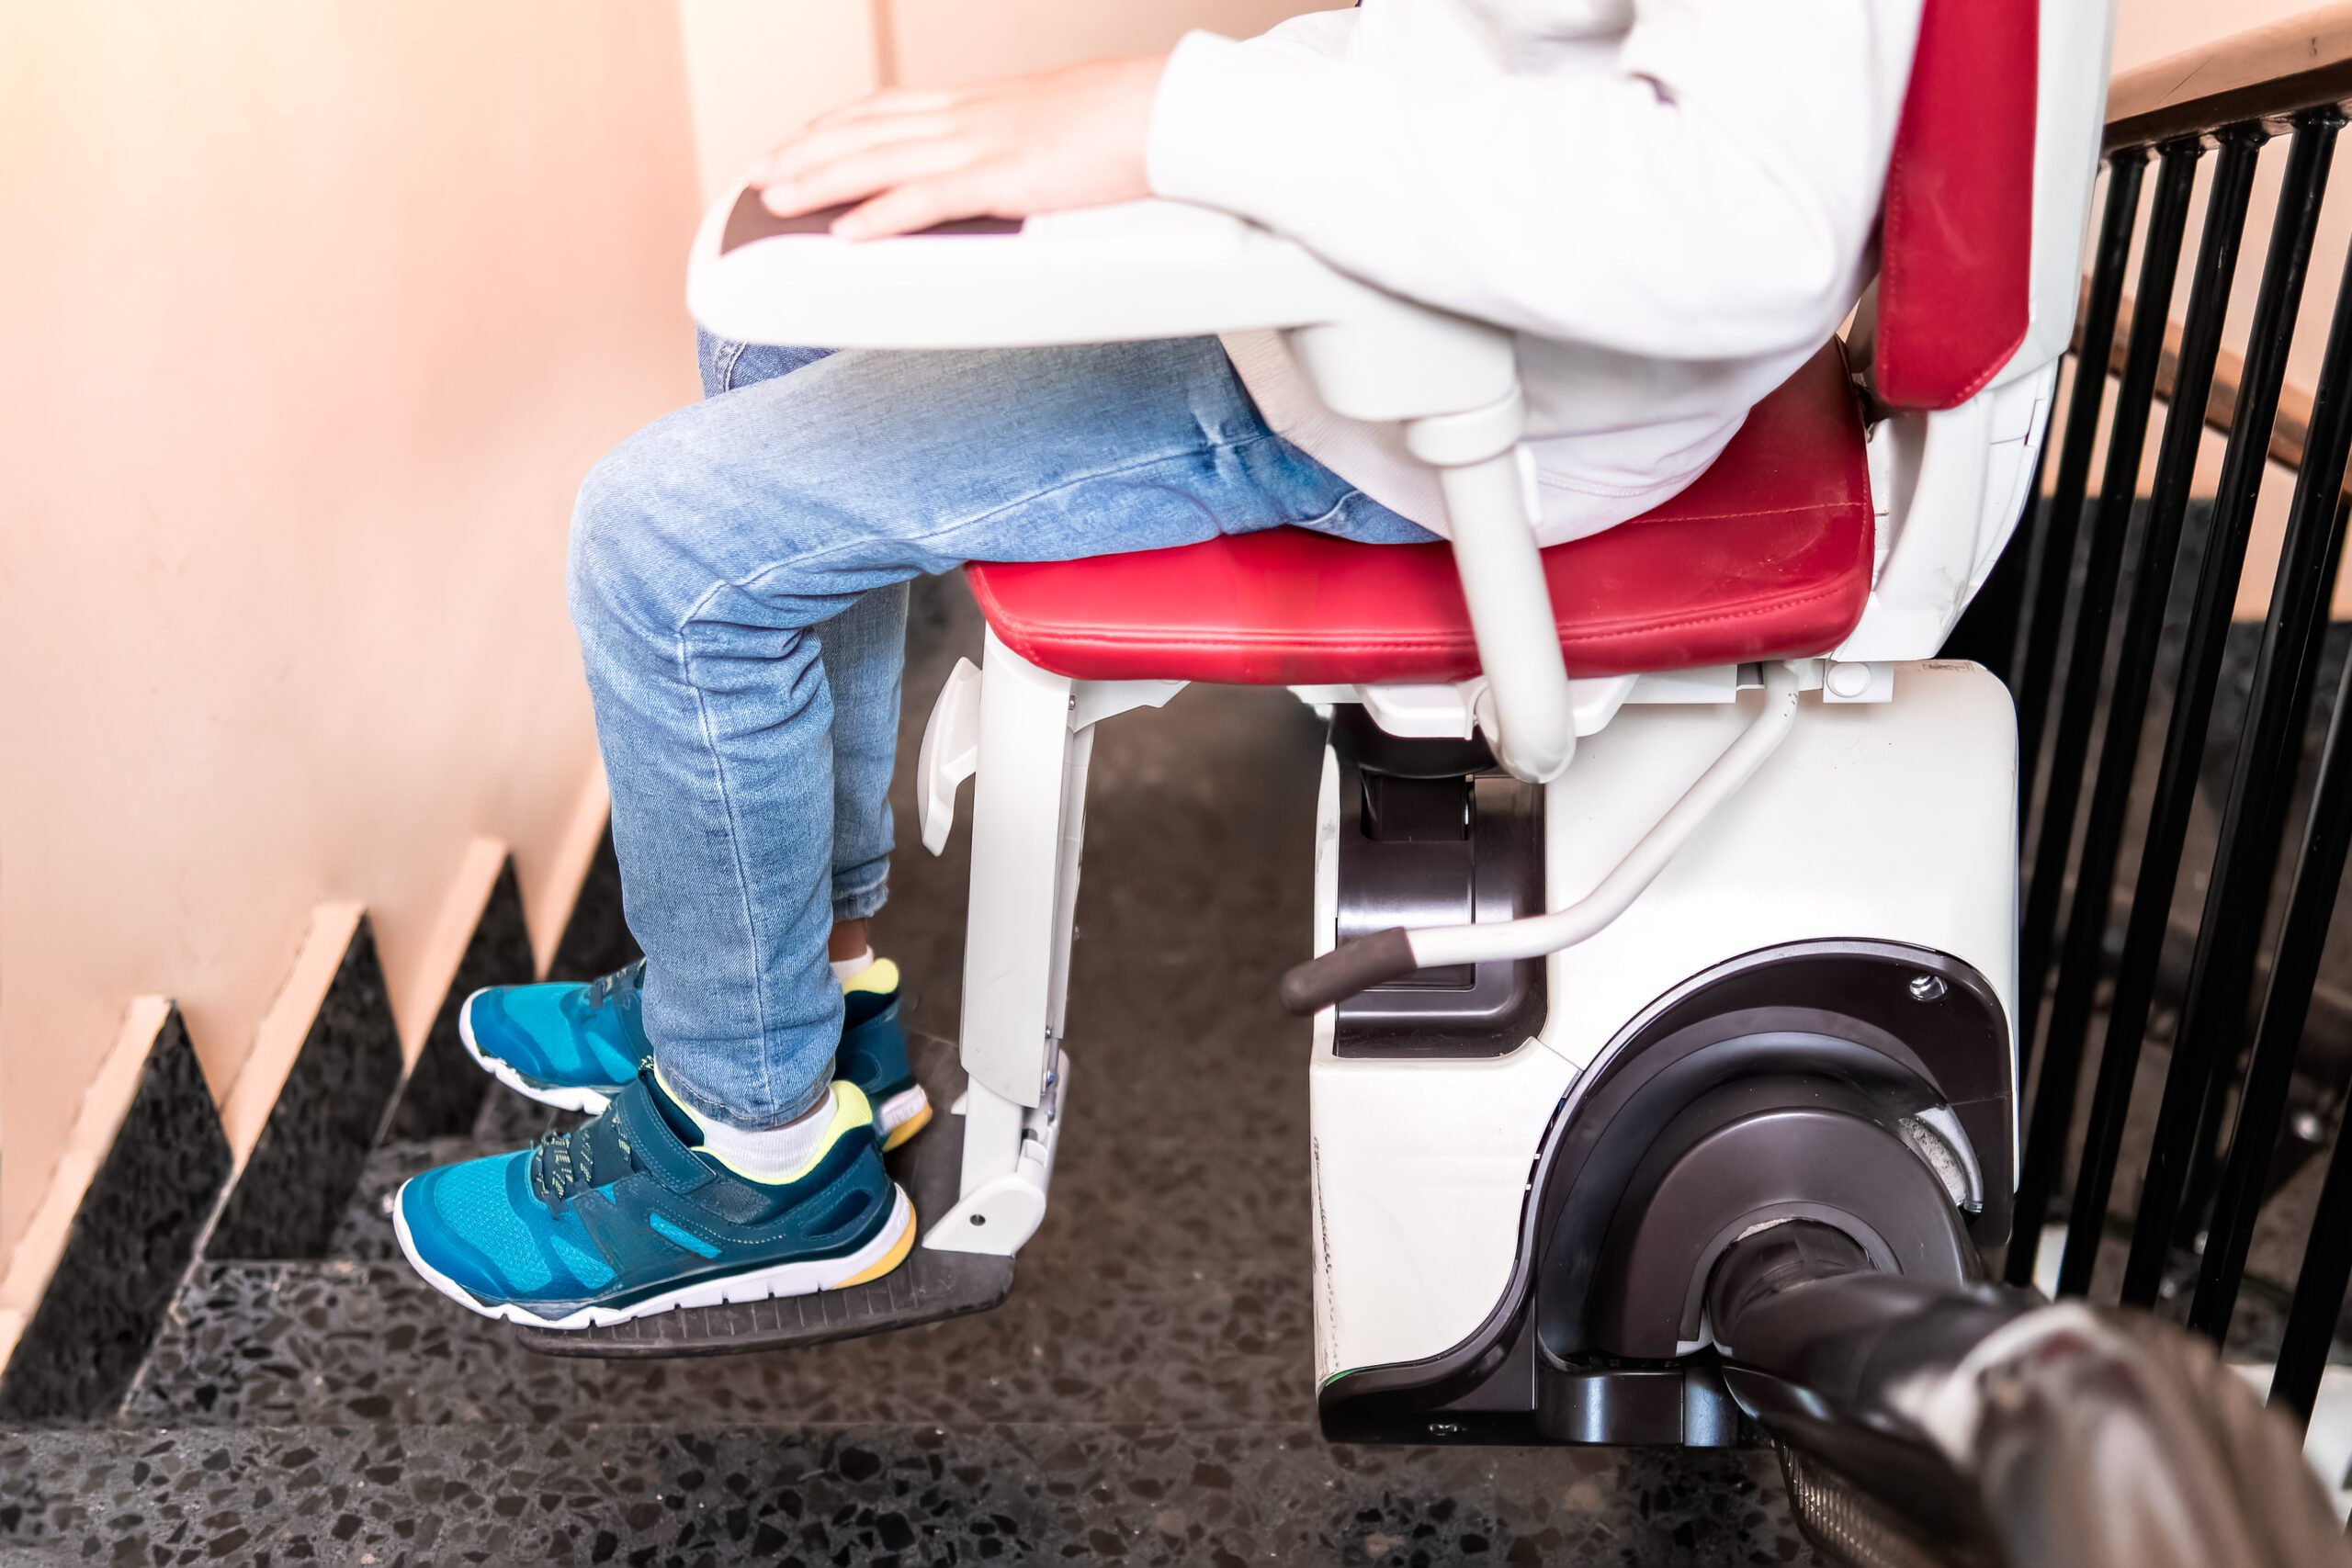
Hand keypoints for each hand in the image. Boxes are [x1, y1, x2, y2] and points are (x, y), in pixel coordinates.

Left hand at [751, 55, 1166, 239]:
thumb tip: (1013, 168)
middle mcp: (972, 116)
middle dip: (806, 153)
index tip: (796, 141)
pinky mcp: (1007, 178)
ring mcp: (985, 144)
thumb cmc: (1132, 122)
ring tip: (777, 201)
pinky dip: (880, 216)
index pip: (889, 106)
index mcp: (983, 102)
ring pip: (881, 158)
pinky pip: (929, 198)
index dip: (835, 124)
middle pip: (868, 129)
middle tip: (760, 178)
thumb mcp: (1060, 129)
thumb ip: (1023, 146)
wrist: (1172, 109)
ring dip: (822, 181)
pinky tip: (846, 233)